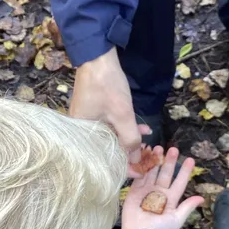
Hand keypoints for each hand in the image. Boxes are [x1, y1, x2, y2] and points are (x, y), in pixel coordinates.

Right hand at [70, 47, 148, 174]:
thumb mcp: (123, 115)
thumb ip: (130, 139)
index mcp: (82, 137)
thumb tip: (136, 159)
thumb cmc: (106, 86)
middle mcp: (81, 132)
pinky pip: (109, 126)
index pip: (104, 161)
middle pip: (107, 150)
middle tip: (147, 155)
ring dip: (129, 138)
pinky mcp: (93, 112)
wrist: (97, 56)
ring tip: (147, 138)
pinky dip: (123, 127)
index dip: (124, 167)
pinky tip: (141, 128)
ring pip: (110, 137)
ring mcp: (86, 121)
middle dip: (129, 153)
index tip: (141, 172)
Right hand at [121, 147, 204, 228]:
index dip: (185, 172)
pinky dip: (142, 167)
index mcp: (171, 200)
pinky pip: (139, 177)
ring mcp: (146, 192)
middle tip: (173, 149)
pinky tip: (145, 156)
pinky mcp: (134, 192)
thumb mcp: (176, 219)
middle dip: (169, 162)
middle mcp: (159, 193)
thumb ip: (187, 207)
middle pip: (165, 174)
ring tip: (159, 148)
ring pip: (152, 173)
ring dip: (155, 161)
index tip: (190, 160)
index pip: (180, 183)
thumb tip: (201, 198)